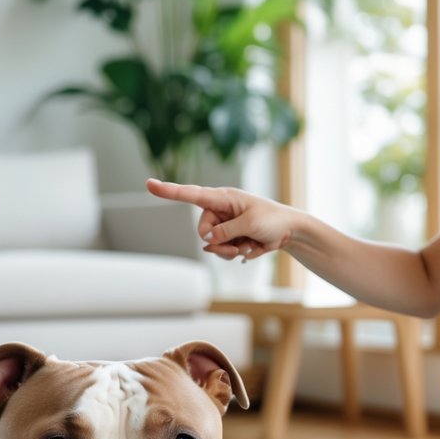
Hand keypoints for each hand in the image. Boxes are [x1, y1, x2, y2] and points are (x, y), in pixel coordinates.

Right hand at [146, 178, 296, 260]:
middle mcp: (220, 209)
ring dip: (227, 251)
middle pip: (202, 230)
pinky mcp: (229, 237)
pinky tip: (249, 248)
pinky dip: (233, 254)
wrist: (290, 231)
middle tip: (236, 246)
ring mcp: (224, 224)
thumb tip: (206, 239)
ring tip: (246, 246)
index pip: (191, 194)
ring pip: (211, 244)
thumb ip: (226, 231)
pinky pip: (220, 251)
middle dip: (217, 242)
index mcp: (223, 198)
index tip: (149, 184)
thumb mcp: (250, 224)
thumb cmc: (273, 220)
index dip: (169, 191)